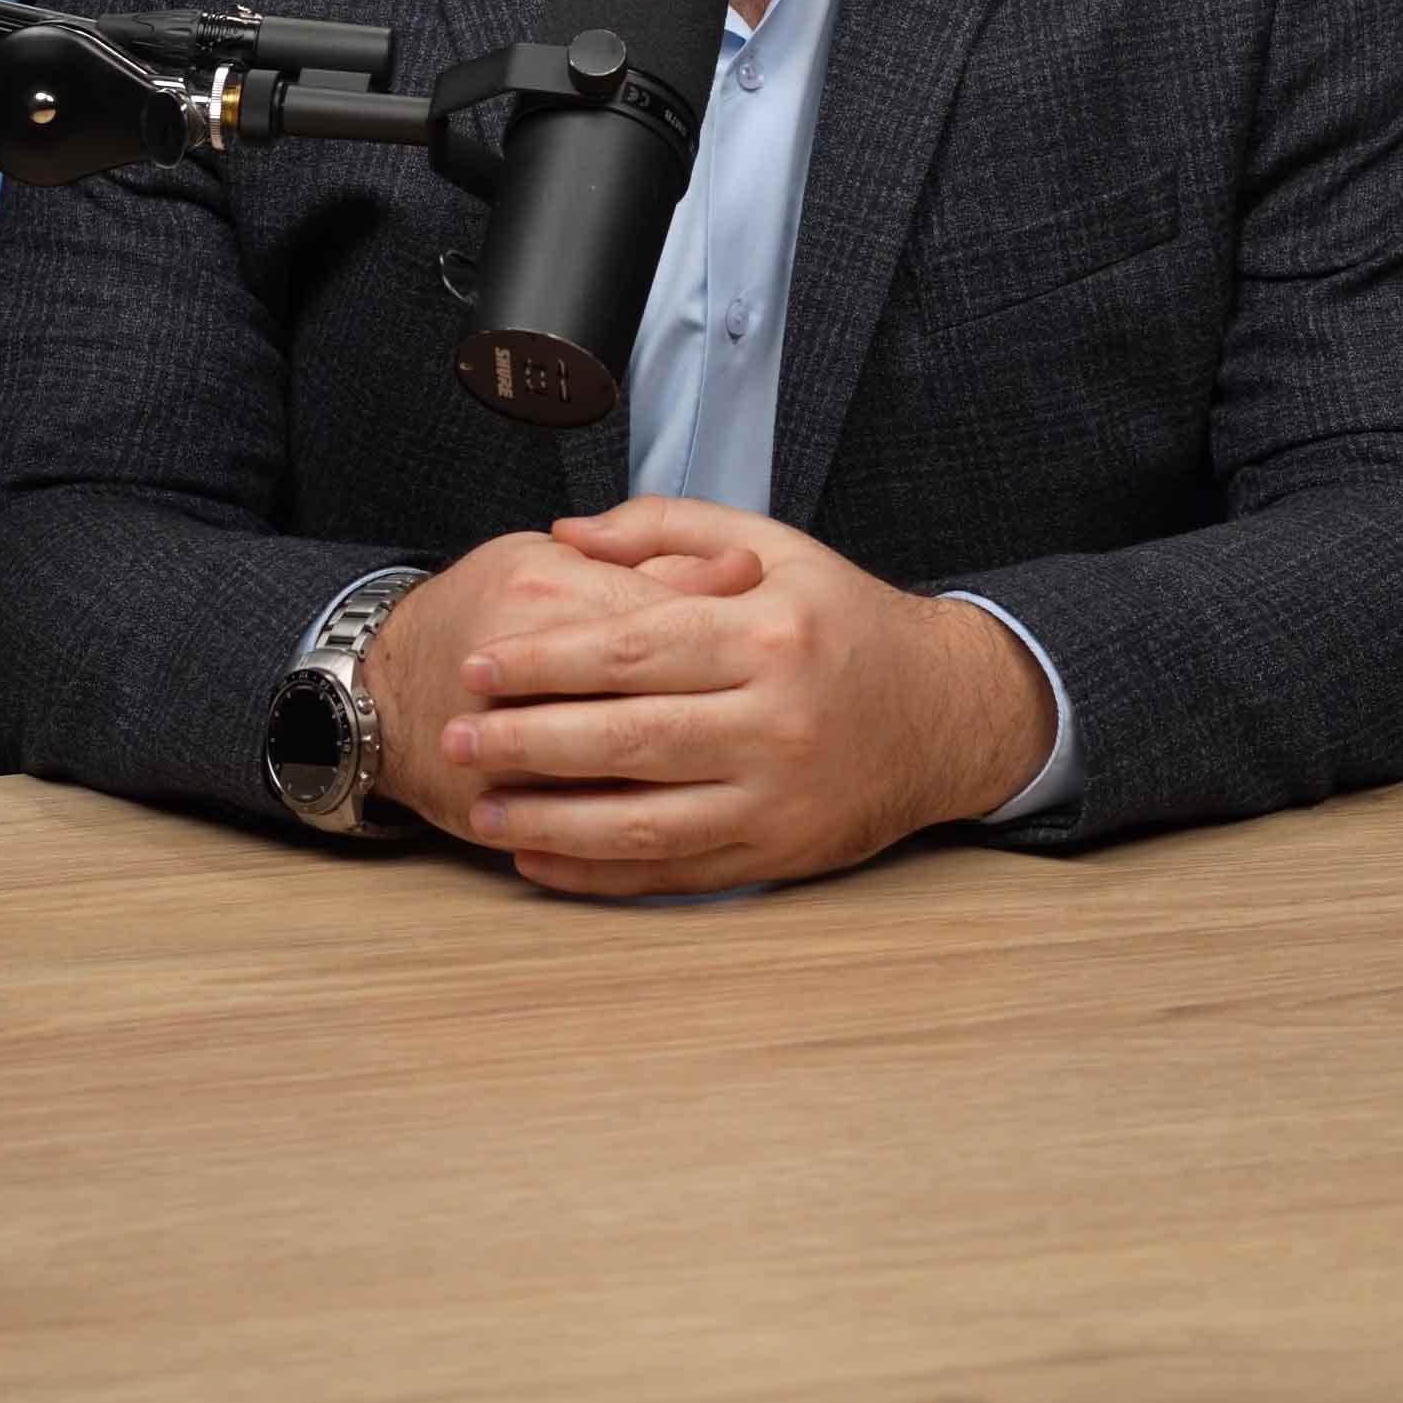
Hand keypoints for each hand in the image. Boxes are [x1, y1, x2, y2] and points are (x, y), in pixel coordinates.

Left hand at [440, 497, 1058, 895]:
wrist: (944, 712)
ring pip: (641, 821)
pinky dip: (598, 875)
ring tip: (480, 811)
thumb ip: (668, 528)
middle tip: (458, 738)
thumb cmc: (843, 621)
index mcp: (766, 634)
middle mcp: (773, 720)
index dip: (546, 661)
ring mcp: (776, 797)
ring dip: (549, 822)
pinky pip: (671, 873)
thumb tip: (567, 533)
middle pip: (626, 737)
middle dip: (528, 742)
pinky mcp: (777, 855)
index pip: (632, 649)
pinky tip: (539, 861)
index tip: (480, 665)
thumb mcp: (773, 546)